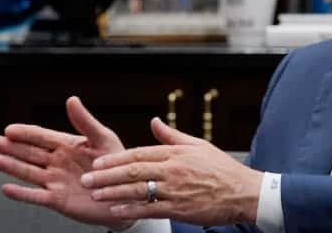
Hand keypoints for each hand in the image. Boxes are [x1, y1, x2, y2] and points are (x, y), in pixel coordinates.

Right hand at [0, 96, 133, 230]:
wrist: (126, 192)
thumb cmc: (116, 163)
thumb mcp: (103, 138)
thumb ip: (85, 121)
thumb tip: (71, 99)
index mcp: (67, 145)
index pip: (42, 136)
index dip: (26, 133)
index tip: (10, 129)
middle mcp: (57, 162)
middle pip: (30, 153)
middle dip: (12, 147)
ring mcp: (55, 181)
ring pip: (30, 173)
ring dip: (13, 167)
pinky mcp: (57, 200)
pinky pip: (36, 196)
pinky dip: (21, 194)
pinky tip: (7, 188)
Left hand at [83, 118, 262, 225]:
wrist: (244, 193)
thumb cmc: (222, 169)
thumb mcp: (199, 145)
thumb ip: (172, 135)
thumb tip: (154, 121)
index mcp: (176, 153)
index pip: (139, 153)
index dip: (115, 158)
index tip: (97, 161)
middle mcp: (173, 170)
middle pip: (133, 172)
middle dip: (106, 175)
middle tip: (87, 178)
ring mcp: (176, 191)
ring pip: (138, 191)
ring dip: (113, 192)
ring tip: (95, 193)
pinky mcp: (180, 209)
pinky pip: (150, 209)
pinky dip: (131, 210)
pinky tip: (116, 210)